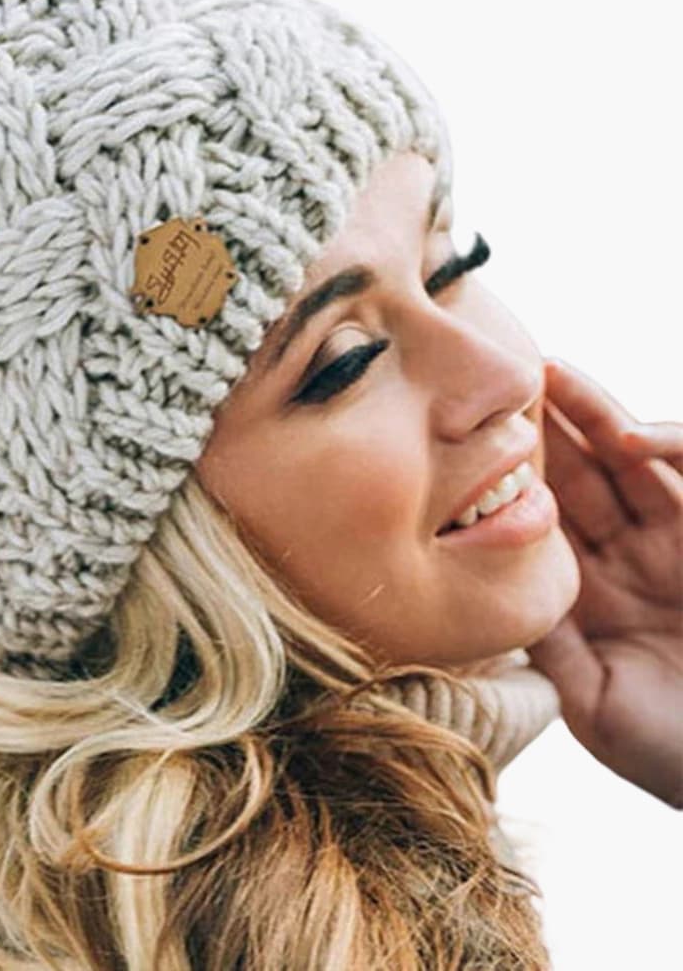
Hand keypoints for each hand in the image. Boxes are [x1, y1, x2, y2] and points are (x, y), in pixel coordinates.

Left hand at [525, 356, 682, 807]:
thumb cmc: (675, 753)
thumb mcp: (592, 700)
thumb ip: (548, 644)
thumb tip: (486, 597)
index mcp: (595, 592)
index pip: (547, 518)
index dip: (511, 478)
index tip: (467, 438)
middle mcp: (635, 559)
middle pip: (584, 478)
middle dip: (547, 429)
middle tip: (502, 379)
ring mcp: (680, 545)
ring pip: (633, 465)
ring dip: (596, 418)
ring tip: (552, 376)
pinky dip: (667, 451)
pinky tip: (625, 436)